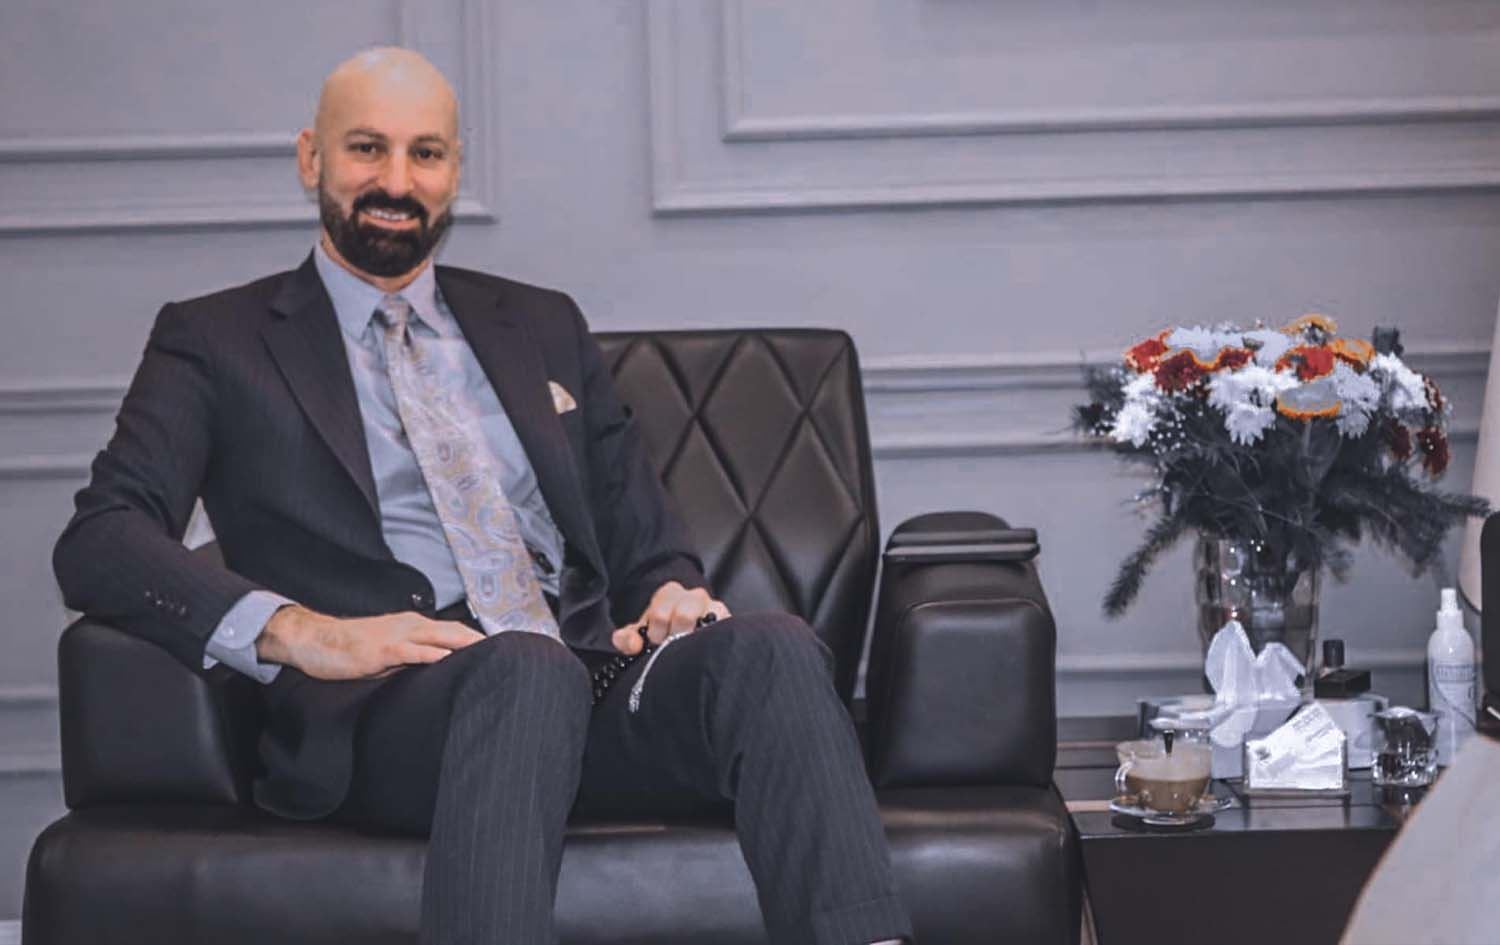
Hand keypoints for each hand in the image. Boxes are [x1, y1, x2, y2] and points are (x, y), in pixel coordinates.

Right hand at [257, 605, 484, 680]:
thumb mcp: (385, 656)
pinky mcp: (382, 649)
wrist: (313, 639)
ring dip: (468, 645)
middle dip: (484, 642)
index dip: (478, 640)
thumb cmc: (347, 649)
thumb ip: (410, 660)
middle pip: (456, 632)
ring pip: (441, 637)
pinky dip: (434, 655)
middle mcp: (410, 625)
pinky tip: (451, 660)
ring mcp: (397, 635)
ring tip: (493, 655)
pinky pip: (414, 651)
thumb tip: (434, 672)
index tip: (501, 650)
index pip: (453, 631)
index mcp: (412, 626)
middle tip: (512, 652)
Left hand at [610, 581, 729, 654]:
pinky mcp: (729, 622)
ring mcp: (715, 608)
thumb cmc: (660, 632)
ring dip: (694, 638)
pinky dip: (713, 640)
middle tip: (671, 647)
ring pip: (706, 619)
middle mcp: (695, 596)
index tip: (655, 642)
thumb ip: (628, 638)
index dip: (655, 633)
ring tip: (688, 648)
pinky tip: (703, 649)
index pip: (660, 613)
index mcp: (670, 593)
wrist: (684, 630)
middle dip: (674, 636)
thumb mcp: (640, 634)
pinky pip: (725, 627)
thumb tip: (633, 644)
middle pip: (683, 615)